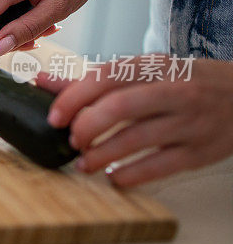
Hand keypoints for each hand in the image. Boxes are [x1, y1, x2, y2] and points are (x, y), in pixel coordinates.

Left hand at [38, 57, 232, 186]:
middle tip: (72, 140)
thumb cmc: (183, 83)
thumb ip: (93, 80)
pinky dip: (130, 175)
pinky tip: (113, 176)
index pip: (106, 76)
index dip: (74, 97)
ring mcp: (189, 122)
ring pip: (138, 139)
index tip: (53, 117)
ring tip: (83, 163)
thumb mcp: (144, 73)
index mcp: (154, 67)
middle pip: (120, 106)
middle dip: (87, 126)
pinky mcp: (201, 152)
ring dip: (102, 155)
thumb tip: (41, 82)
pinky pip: (160, 166)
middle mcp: (174, 91)